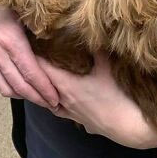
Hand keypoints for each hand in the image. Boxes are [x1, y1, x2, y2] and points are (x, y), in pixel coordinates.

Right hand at [0, 0, 59, 109]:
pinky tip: (22, 86)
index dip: (45, 89)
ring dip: (24, 97)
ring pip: (5, 88)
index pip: (31, 73)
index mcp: (10, 40)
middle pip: (19, 86)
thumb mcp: (19, 5)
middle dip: (38, 99)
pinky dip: (10, 88)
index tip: (58, 99)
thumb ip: (38, 21)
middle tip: (55, 105)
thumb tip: (63, 31)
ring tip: (41, 99)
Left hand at [36, 51, 156, 149]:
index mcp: (66, 85)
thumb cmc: (117, 96)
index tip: (26, 45)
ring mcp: (71, 114)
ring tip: (42, 80)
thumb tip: (92, 29)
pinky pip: (63, 112)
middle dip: (36, 72)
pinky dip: (58, 104)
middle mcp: (63, 101)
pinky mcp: (81, 122)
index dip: (33, 57)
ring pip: (49, 102)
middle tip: (32, 58)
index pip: (41, 69)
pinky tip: (63, 101)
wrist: (129, 127)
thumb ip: (98, 49)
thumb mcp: (108, 67)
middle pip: (41, 86)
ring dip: (45, 90)